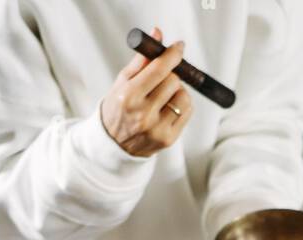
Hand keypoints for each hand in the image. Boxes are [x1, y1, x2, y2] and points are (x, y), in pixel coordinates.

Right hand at [101, 26, 192, 156]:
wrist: (115, 144)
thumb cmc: (119, 107)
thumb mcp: (123, 81)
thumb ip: (142, 59)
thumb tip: (158, 33)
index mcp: (129, 96)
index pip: (158, 70)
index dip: (172, 55)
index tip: (179, 47)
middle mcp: (143, 114)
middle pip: (173, 81)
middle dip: (171, 74)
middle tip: (164, 77)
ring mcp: (157, 129)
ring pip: (183, 97)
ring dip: (178, 90)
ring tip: (166, 94)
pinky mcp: (168, 139)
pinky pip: (187, 112)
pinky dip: (182, 104)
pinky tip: (170, 106)